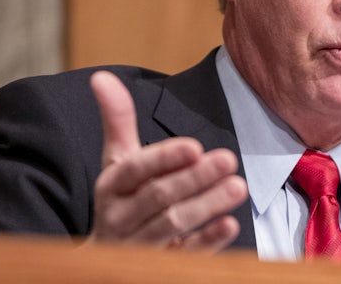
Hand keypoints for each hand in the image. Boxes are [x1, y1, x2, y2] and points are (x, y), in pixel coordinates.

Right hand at [85, 70, 247, 251]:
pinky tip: (230, 225)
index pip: (134, 170)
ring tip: (238, 186)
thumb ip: (117, 120)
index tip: (194, 145)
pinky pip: (185, 256)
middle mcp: (121, 218)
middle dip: (194, 178)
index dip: (163, 158)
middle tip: (228, 159)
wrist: (103, 260)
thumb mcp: (116, 161)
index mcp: (111, 187)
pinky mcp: (161, 266)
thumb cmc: (121, 199)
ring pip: (173, 225)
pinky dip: (207, 241)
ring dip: (206, 206)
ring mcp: (141, 246)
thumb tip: (101, 75)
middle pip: (158, 197)